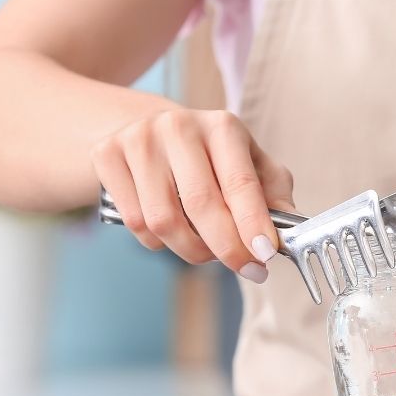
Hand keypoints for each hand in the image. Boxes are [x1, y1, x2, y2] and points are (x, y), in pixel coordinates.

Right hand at [90, 109, 295, 281]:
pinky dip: (158, 242)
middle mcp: (178, 126)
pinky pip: (135, 222)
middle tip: (246, 269)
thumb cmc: (212, 157)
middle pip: (200, 205)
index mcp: (222, 126)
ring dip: (192, 251)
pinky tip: (173, 232)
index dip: (253, 224)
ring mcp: (138, 139)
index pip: (240, 182)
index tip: (263, 255)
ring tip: (209, 250)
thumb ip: (273, 193)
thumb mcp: (251, 165)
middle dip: (227, 248)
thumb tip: (289, 227)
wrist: (153, 131)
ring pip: (164, 221)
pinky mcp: (107, 155)